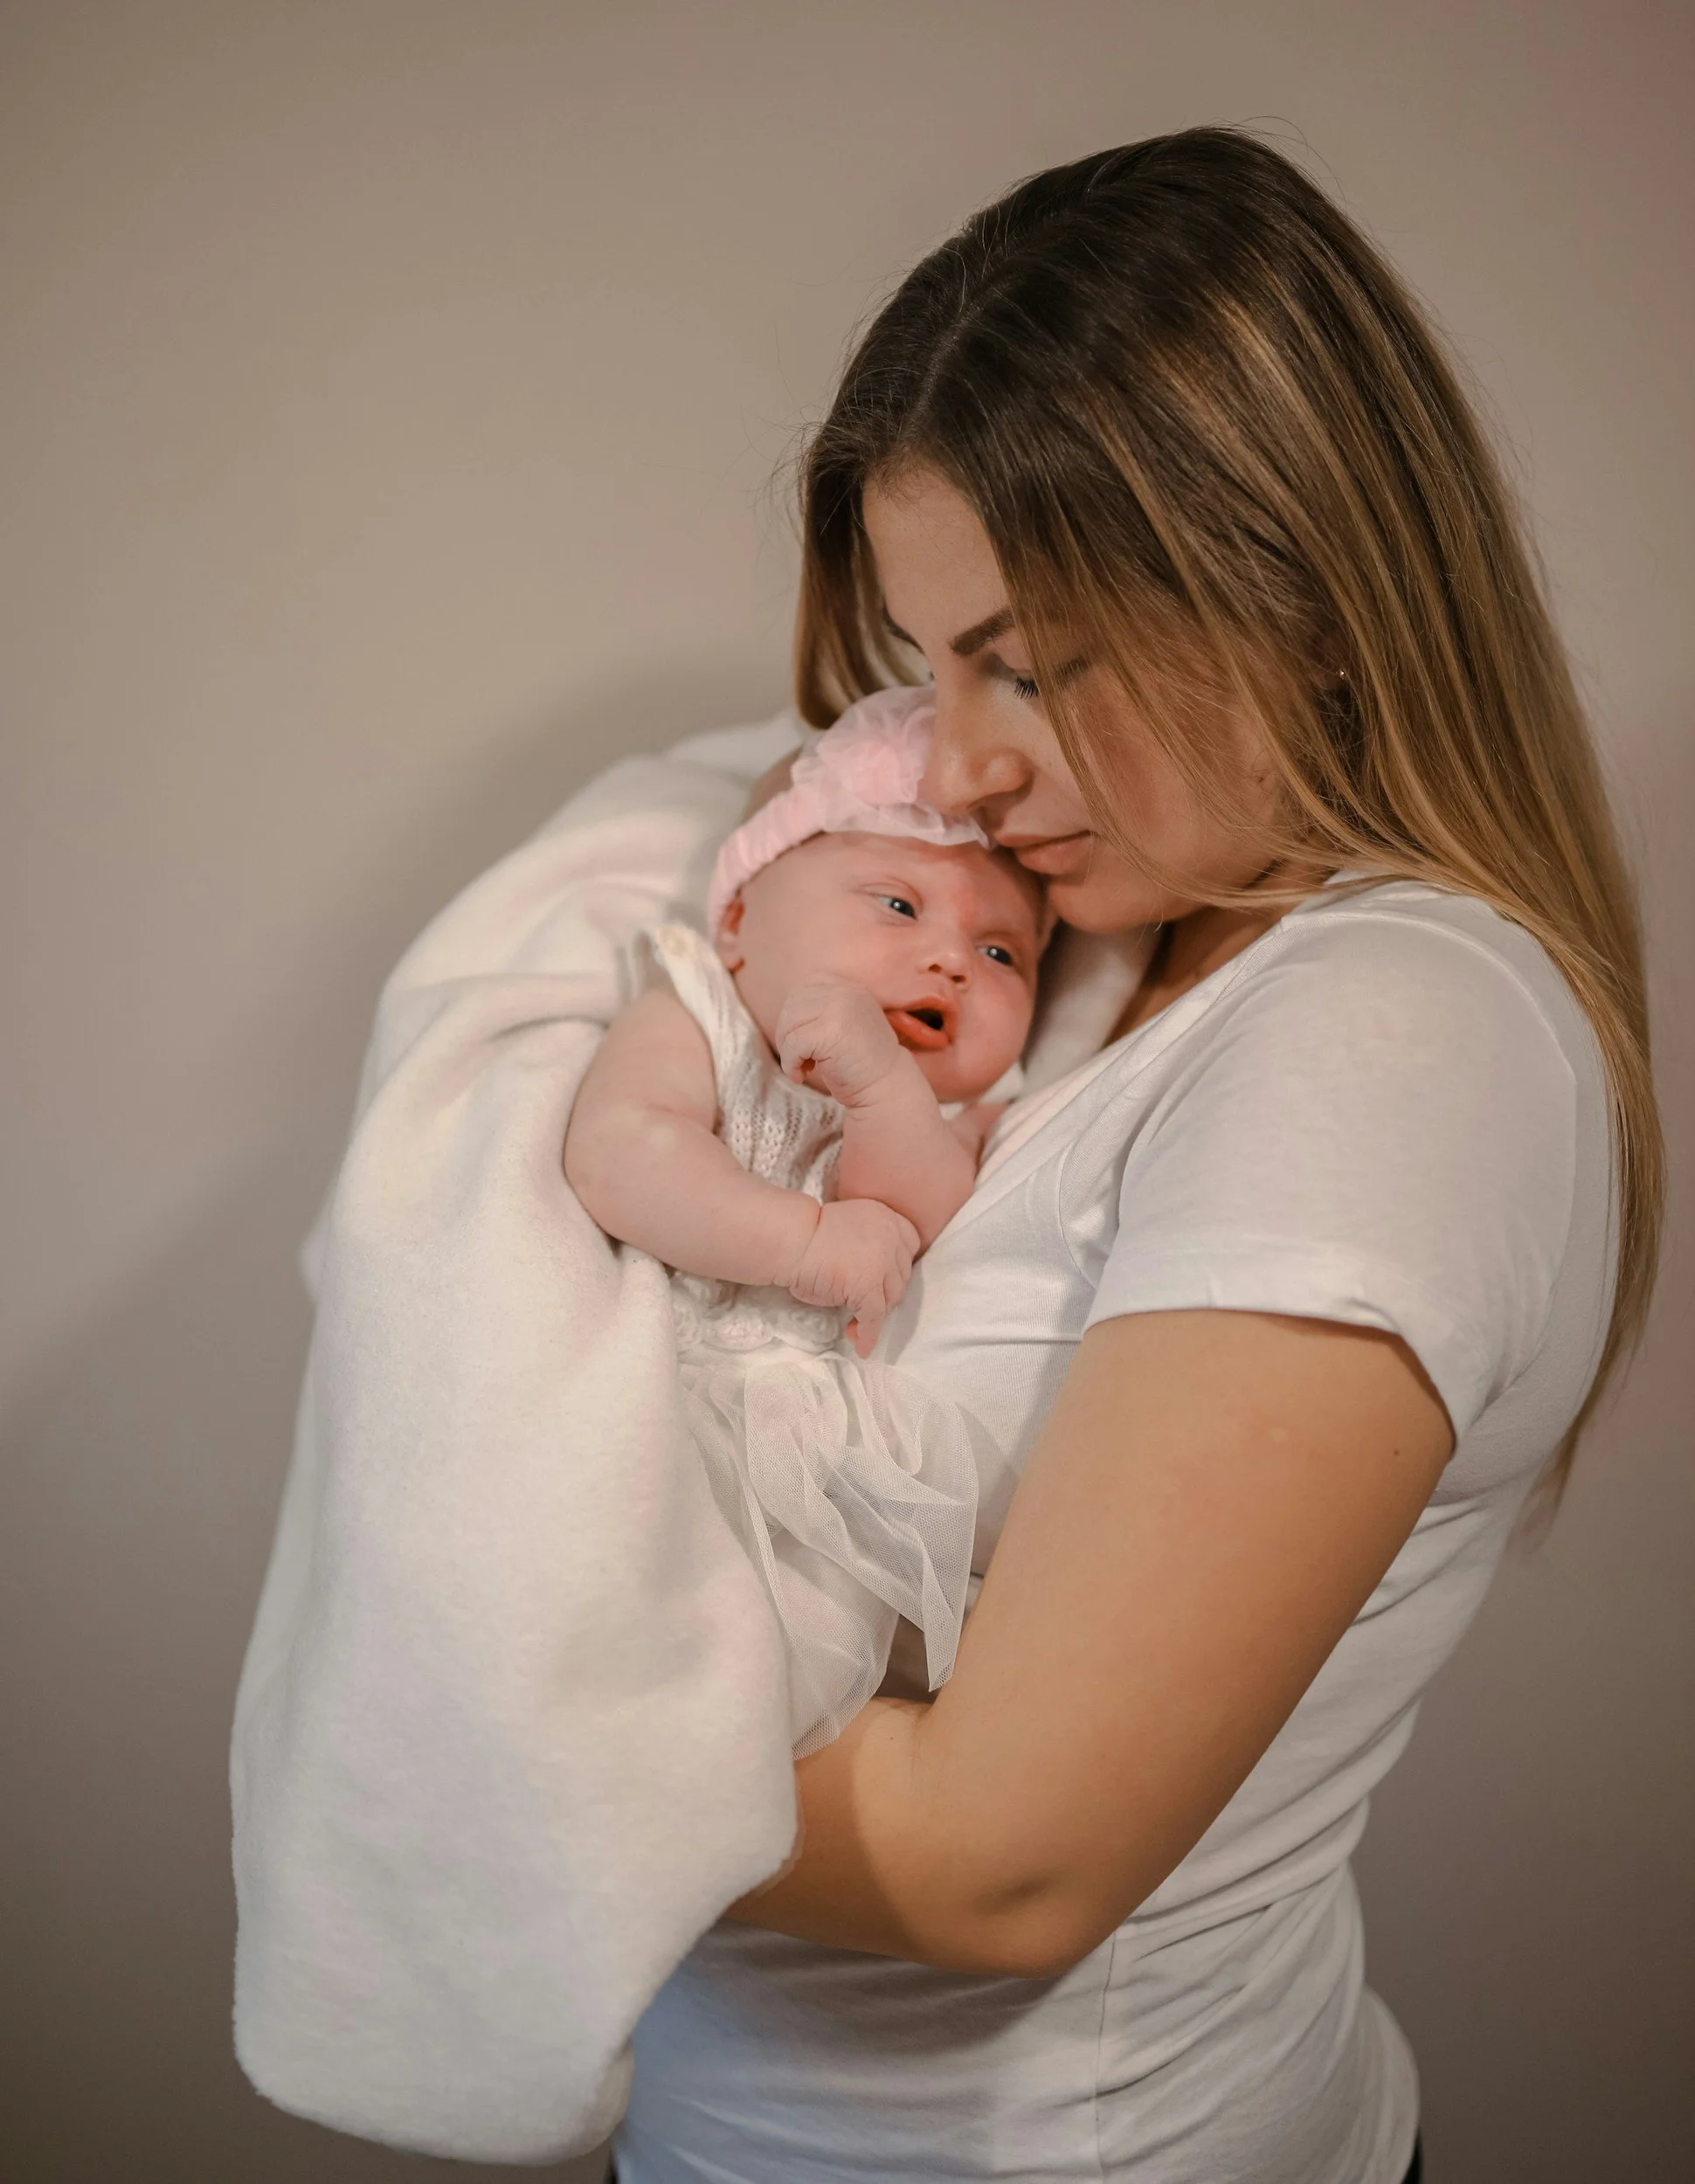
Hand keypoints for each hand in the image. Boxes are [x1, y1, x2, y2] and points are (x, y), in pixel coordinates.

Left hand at [776, 979, 901, 1106]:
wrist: (887, 1087)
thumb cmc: (861, 1064)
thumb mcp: (844, 1026)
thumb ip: (823, 1012)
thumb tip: (786, 1016)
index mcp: (850, 989)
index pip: (805, 988)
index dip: (795, 1016)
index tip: (803, 1041)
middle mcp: (845, 993)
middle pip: (793, 1005)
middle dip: (787, 1035)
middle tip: (800, 1059)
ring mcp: (839, 1009)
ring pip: (789, 1023)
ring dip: (787, 1050)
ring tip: (802, 1068)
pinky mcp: (831, 1031)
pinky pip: (793, 1044)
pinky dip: (790, 1064)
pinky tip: (801, 1075)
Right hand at [787, 1198, 919, 1356]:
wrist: (791, 1241)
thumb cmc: (810, 1235)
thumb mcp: (854, 1226)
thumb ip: (873, 1242)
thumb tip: (884, 1278)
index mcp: (886, 1217)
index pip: (909, 1244)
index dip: (898, 1264)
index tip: (885, 1278)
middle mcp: (890, 1237)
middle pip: (901, 1275)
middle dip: (886, 1293)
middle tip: (865, 1305)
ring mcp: (881, 1262)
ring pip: (890, 1298)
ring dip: (876, 1315)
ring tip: (856, 1325)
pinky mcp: (867, 1286)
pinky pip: (874, 1317)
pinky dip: (868, 1334)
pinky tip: (861, 1346)